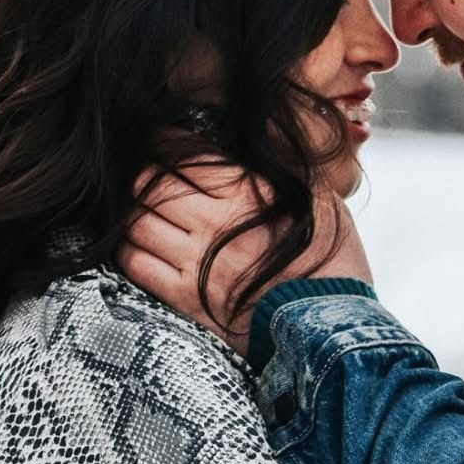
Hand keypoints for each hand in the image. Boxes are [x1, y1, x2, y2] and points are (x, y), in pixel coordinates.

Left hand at [117, 163, 372, 353]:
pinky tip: (141, 248)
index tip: (162, 141)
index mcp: (248, 194)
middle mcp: (215, 224)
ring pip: (136, 223)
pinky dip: (130, 251)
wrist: (331, 329)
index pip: (186, 153)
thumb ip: (287, 167)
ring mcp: (196, 263)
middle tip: (150, 178)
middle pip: (151, 185)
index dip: (166, 142)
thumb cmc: (333, 264)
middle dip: (145, 176)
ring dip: (133, 214)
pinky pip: (137, 265)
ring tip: (143, 213)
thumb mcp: (322, 200)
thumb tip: (264, 134)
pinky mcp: (186, 300)